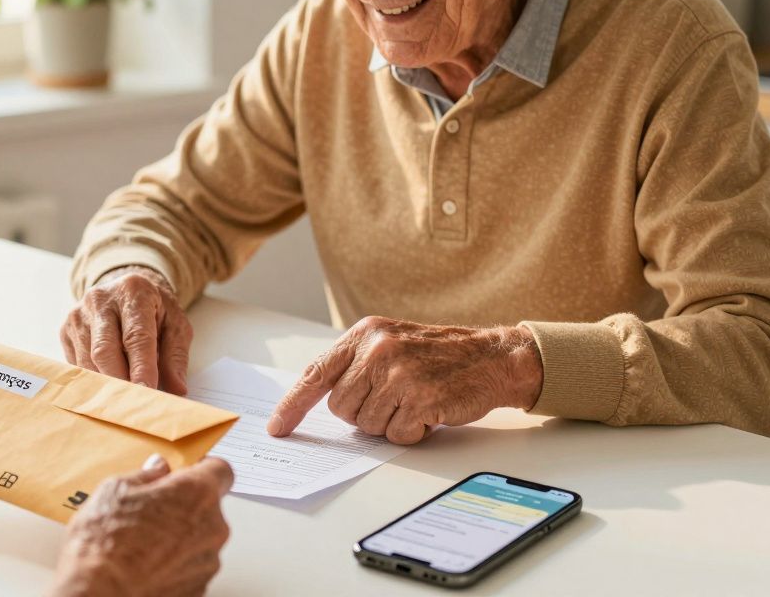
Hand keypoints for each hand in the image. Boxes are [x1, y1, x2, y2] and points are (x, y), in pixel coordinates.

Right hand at [53, 455, 233, 596]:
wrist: (102, 591)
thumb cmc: (107, 543)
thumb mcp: (116, 491)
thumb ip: (146, 475)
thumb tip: (157, 470)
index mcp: (197, 493)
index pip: (221, 470)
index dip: (202, 469)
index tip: (185, 472)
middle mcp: (212, 527)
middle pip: (208, 507)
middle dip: (184, 506)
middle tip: (151, 510)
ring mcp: (208, 561)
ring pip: (200, 539)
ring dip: (180, 537)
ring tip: (143, 542)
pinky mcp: (199, 587)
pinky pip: (192, 565)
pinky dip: (175, 563)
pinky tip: (146, 563)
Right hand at [61, 265, 193, 393]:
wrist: (126, 289)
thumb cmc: (154, 309)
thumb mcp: (175, 325)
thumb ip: (176, 356)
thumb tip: (176, 389)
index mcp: (133, 292)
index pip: (136, 337)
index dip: (141, 368)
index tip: (146, 392)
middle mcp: (101, 300)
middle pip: (104, 351)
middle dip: (118, 382)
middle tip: (132, 406)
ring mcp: (79, 315)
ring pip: (87, 361)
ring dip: (105, 384)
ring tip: (122, 399)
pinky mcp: (66, 330)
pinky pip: (76, 364)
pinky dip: (93, 380)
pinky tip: (107, 385)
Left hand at [266, 317, 543, 444]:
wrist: (491, 357)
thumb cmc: (439, 355)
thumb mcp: (390, 342)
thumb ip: (356, 364)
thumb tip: (320, 399)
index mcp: (365, 333)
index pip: (317, 373)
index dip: (293, 404)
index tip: (277, 427)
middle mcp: (377, 349)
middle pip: (341, 407)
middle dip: (364, 413)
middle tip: (394, 398)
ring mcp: (398, 373)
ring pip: (367, 425)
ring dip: (391, 423)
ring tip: (415, 401)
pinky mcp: (420, 398)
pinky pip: (397, 435)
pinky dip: (412, 432)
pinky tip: (429, 412)